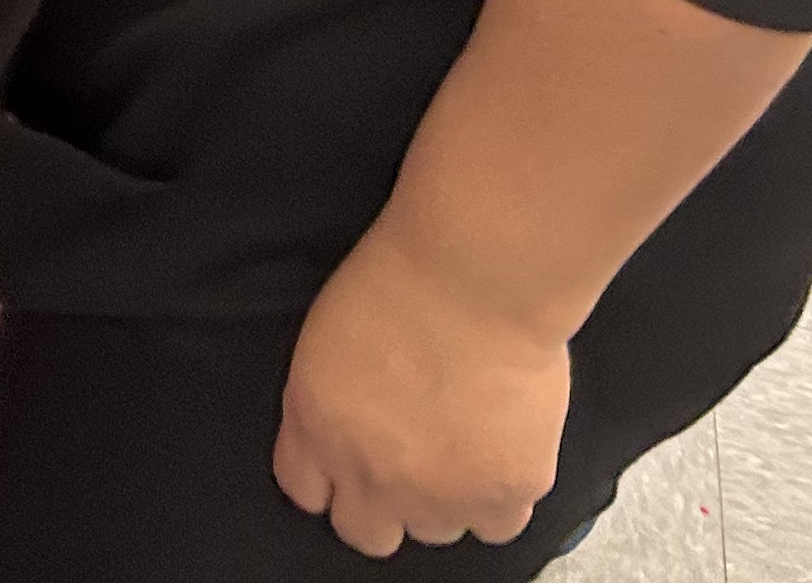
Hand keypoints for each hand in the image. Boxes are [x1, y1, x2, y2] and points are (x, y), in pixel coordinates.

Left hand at [272, 222, 571, 557]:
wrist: (476, 279)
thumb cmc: (401, 279)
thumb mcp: (327, 339)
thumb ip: (327, 401)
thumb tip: (345, 430)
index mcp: (316, 426)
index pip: (306, 492)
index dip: (331, 481)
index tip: (351, 466)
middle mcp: (369, 473)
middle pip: (366, 532)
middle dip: (384, 505)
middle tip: (411, 466)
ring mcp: (437, 494)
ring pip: (436, 531)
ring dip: (448, 498)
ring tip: (465, 443)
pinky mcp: (501, 495)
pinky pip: (498, 525)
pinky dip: (503, 497)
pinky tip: (504, 451)